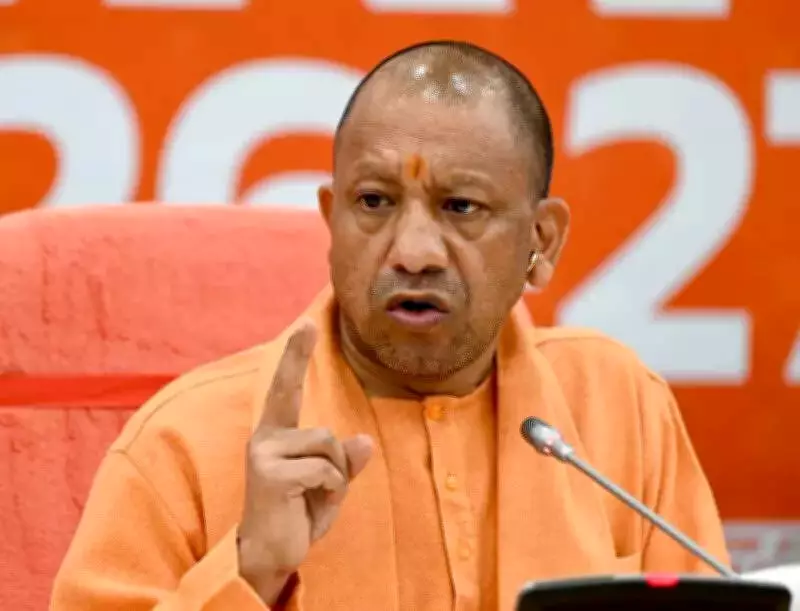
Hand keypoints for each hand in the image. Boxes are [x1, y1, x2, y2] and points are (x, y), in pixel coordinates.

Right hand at [237, 322, 373, 605]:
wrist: (268, 556)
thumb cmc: (295, 517)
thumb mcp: (326, 486)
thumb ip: (343, 462)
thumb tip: (364, 440)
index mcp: (275, 435)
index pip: (285, 389)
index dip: (296, 356)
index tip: (306, 325)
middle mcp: (264, 439)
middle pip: (328, 433)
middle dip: (333, 460)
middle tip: (311, 450)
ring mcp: (264, 455)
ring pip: (330, 449)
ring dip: (334, 480)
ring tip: (310, 500)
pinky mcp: (270, 474)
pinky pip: (327, 471)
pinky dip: (330, 492)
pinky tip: (307, 509)